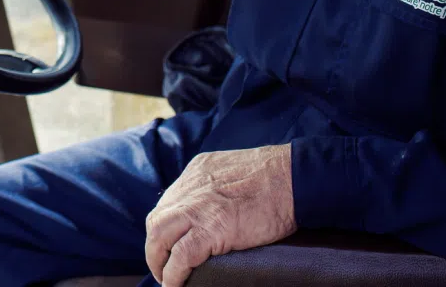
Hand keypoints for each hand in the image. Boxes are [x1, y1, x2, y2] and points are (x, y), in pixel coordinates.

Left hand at [144, 144, 295, 286]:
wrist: (290, 176)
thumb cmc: (274, 175)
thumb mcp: (232, 169)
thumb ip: (216, 185)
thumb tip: (212, 207)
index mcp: (196, 172)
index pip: (168, 203)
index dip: (166, 228)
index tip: (170, 244)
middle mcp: (190, 188)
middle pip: (156, 221)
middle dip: (155, 247)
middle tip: (163, 267)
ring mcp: (198, 208)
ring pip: (159, 237)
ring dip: (158, 261)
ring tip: (166, 278)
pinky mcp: (211, 229)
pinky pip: (181, 257)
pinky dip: (173, 275)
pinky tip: (175, 285)